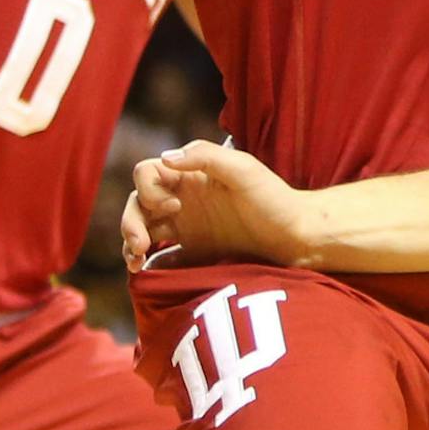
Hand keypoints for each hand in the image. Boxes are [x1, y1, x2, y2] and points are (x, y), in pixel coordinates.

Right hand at [122, 140, 307, 269]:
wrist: (298, 236)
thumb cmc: (273, 198)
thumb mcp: (243, 169)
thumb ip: (205, 157)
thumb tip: (165, 157)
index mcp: (191, 174)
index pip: (148, 173)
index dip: (149, 189)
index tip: (174, 207)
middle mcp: (185, 198)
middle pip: (137, 204)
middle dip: (130, 222)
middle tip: (140, 243)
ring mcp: (189, 226)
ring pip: (144, 229)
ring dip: (131, 242)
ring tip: (135, 260)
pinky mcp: (196, 252)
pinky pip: (162, 256)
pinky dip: (149, 263)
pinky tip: (146, 273)